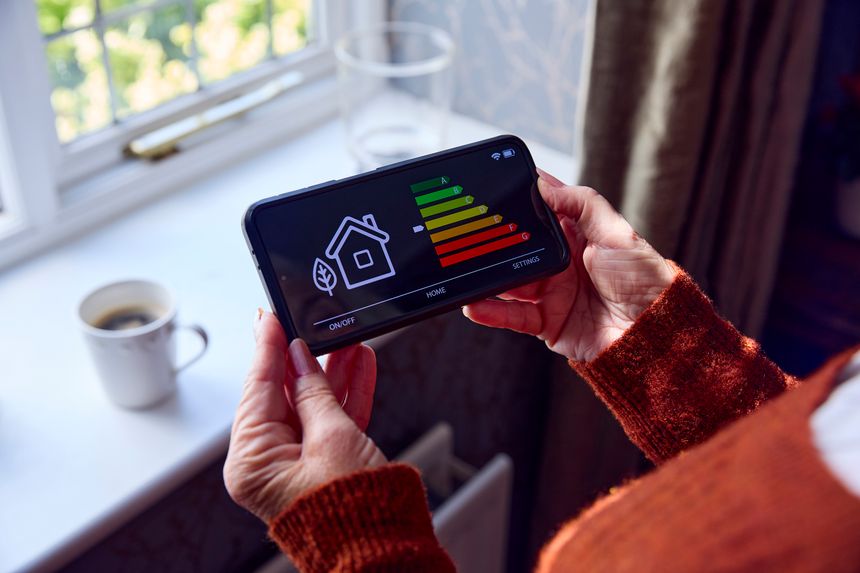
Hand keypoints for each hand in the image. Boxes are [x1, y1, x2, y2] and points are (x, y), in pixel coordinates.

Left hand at [224, 311, 385, 521]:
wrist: (386, 552)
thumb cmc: (354, 512)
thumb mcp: (333, 437)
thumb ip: (314, 392)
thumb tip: (299, 357)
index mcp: (253, 462)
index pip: (257, 389)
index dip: (268, 349)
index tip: (270, 317)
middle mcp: (268, 465)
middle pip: (283, 395)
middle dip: (306, 358)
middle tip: (311, 323)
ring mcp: (296, 465)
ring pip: (312, 404)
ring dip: (332, 374)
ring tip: (349, 342)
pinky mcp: (322, 466)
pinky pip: (330, 422)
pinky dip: (345, 397)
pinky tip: (359, 367)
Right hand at [463, 169, 675, 361]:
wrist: (654, 334)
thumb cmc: (643, 279)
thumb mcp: (617, 232)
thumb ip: (581, 204)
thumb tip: (542, 184)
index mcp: (574, 235)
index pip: (538, 210)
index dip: (517, 199)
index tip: (492, 187)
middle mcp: (557, 262)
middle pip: (515, 246)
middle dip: (493, 240)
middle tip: (469, 231)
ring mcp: (548, 292)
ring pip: (507, 281)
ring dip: (486, 276)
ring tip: (465, 269)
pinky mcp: (544, 322)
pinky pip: (511, 316)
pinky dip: (491, 311)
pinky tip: (473, 304)